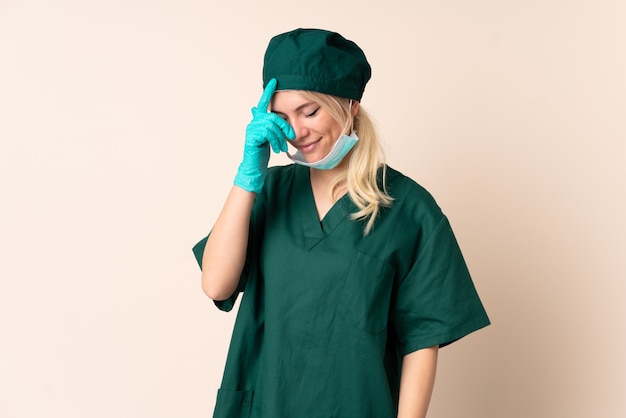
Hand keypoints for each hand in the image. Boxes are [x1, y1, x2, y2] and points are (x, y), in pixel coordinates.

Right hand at [233, 78, 294, 192]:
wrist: (255, 167)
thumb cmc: (263, 152)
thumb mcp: (271, 137)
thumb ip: (273, 126)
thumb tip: (274, 115)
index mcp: (259, 120)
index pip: (263, 103)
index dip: (268, 92)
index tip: (275, 81)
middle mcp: (254, 122)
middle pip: (273, 117)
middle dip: (285, 127)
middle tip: (291, 136)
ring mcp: (252, 129)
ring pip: (272, 126)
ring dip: (280, 138)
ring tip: (282, 147)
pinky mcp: (252, 137)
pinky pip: (268, 133)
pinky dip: (275, 142)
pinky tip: (276, 149)